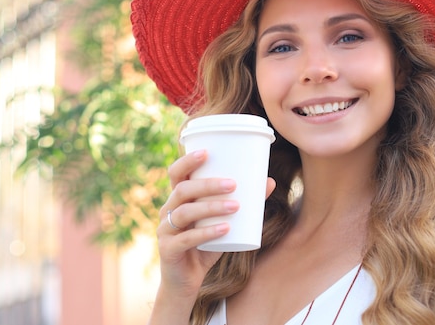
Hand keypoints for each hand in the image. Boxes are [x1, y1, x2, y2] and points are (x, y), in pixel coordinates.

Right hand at [155, 149, 275, 300]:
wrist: (187, 283)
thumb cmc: (206, 246)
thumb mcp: (225, 223)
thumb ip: (243, 204)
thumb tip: (269, 181)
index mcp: (177, 200)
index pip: (176, 174)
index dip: (187, 161)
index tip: (207, 152)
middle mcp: (167, 211)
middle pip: (182, 190)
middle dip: (208, 184)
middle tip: (233, 184)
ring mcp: (165, 230)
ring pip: (184, 212)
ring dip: (211, 207)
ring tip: (235, 206)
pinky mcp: (168, 250)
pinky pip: (187, 238)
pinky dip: (207, 233)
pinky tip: (225, 229)